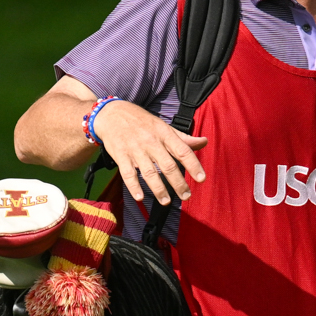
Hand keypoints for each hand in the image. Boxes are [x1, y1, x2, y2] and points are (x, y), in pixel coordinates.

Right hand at [93, 99, 208, 205]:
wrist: (111, 113)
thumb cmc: (142, 122)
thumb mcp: (163, 126)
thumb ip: (183, 138)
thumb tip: (204, 142)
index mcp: (164, 134)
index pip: (182, 151)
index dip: (193, 165)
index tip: (201, 179)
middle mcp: (151, 142)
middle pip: (168, 165)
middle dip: (178, 183)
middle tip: (186, 196)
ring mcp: (135, 150)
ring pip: (149, 172)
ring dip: (159, 189)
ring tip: (166, 201)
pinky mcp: (121, 156)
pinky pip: (128, 174)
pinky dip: (134, 186)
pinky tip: (140, 197)